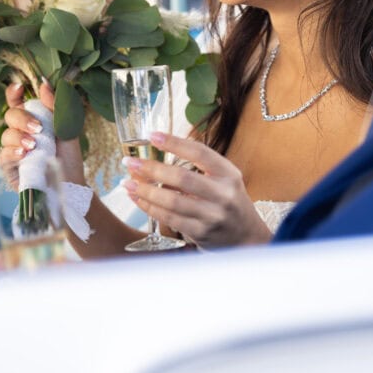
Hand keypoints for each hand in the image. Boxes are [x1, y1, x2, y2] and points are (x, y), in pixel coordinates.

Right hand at [0, 81, 85, 184]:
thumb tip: (44, 84)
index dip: (14, 93)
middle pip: (10, 115)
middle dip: (23, 119)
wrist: (70, 183)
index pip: (17, 101)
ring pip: (6, 135)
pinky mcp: (9, 167)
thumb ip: (56, 106)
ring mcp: (13, 149)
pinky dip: (13, 152)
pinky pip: (3, 155)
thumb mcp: (67, 128)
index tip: (19, 87)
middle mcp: (20, 132)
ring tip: (34, 145)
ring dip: (20, 137)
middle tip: (39, 128)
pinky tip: (24, 153)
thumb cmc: (68, 156)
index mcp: (33, 118)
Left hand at [123, 132, 271, 248]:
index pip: (200, 152)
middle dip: (152, 168)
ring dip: (145, 191)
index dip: (174, 143)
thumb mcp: (225, 179)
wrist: (245, 237)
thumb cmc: (228, 201)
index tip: (152, 135)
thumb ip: (200, 166)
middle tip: (130, 162)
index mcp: (228, 174)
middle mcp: (223, 194)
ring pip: (172, 201)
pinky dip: (150, 208)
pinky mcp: (201, 233)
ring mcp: (212, 215)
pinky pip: (169, 219)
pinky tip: (138, 199)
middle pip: (182, 178)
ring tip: (127, 183)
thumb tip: (160, 150)